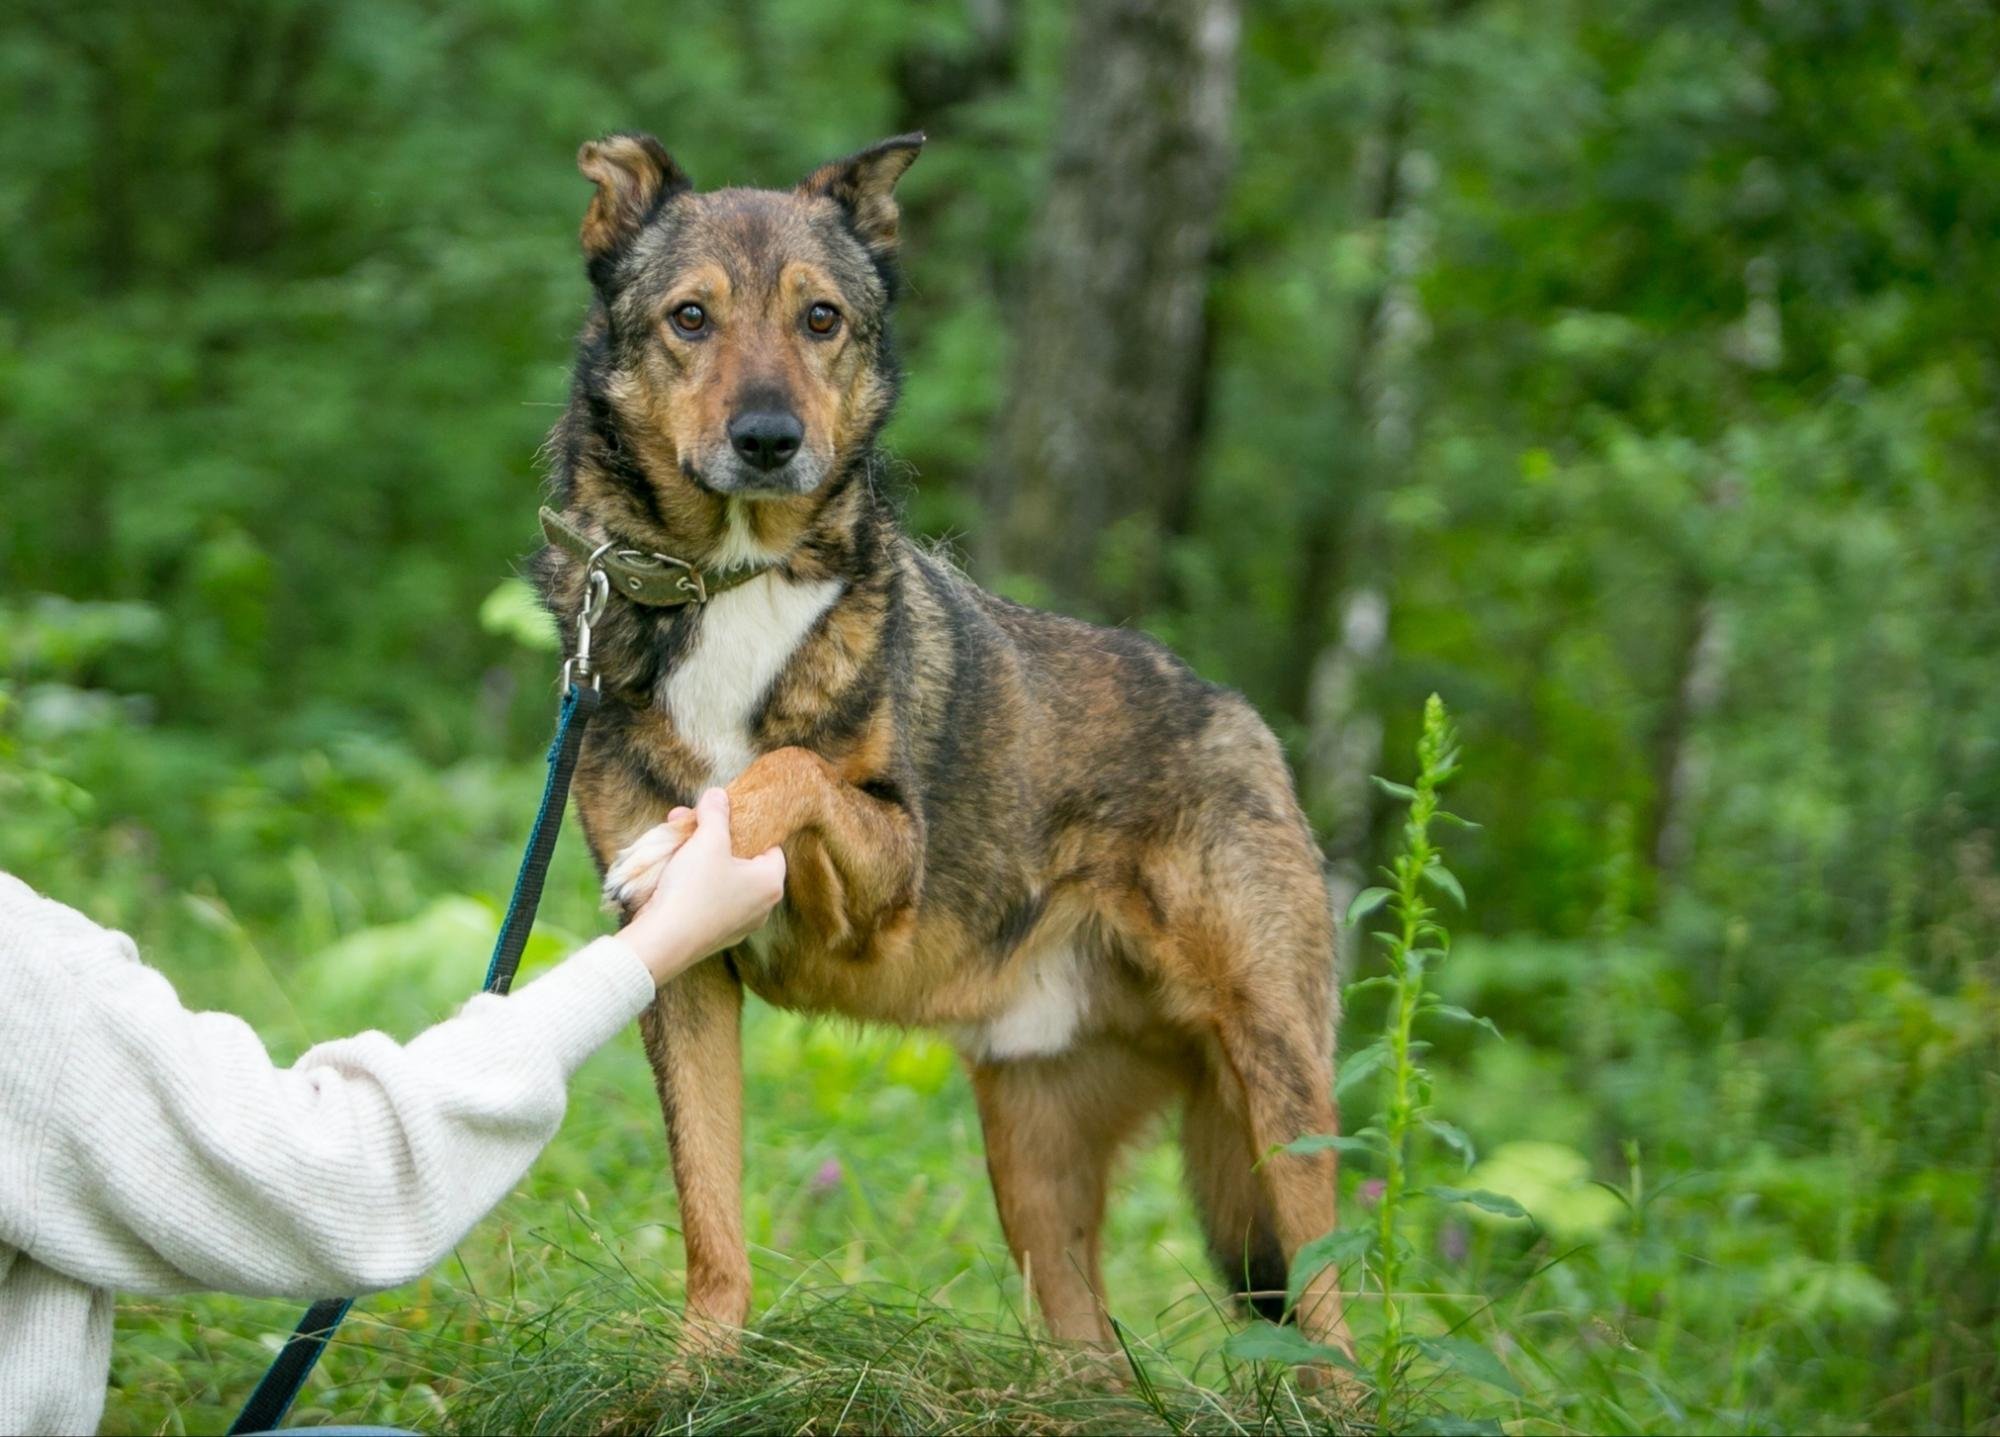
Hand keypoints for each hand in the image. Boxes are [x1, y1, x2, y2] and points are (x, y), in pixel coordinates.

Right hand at [610, 789, 785, 984]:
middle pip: (742, 861)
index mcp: (771, 884)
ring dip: (699, 857)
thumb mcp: (708, 840)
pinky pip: (708, 899)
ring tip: (676, 838)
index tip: (724, 819)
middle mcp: (761, 908)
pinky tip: (670, 868)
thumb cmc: (694, 888)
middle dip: (714, 838)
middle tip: (691, 821)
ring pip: (722, 879)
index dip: (748, 828)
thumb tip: (718, 794)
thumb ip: (716, 813)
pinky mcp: (713, 935)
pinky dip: (693, 882)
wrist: (663, 941)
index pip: (770, 847)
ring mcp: (737, 925)